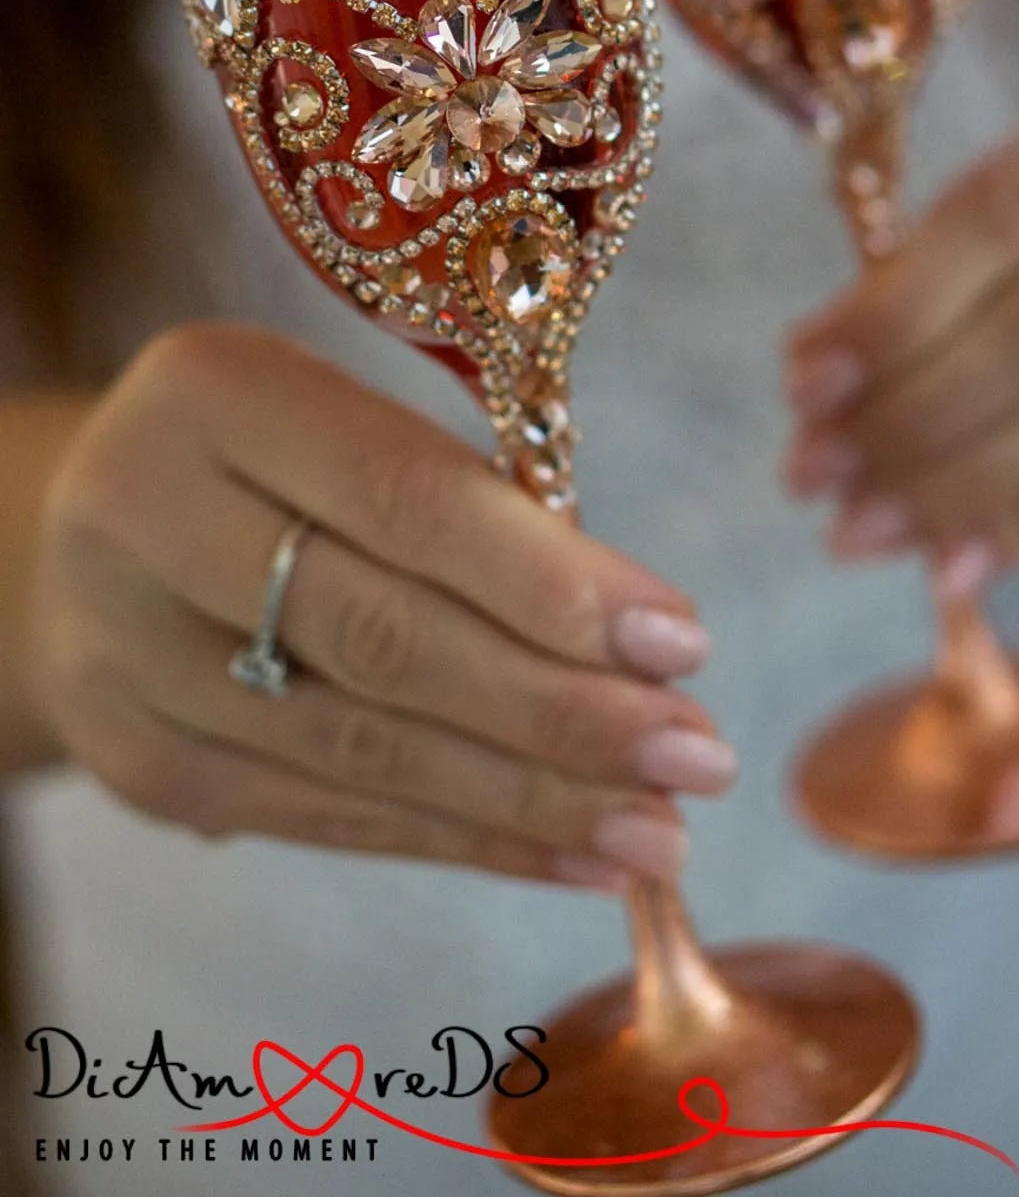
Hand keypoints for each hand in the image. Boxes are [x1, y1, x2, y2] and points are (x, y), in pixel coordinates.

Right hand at [33, 325, 734, 889]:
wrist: (89, 532)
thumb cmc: (274, 460)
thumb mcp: (345, 422)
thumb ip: (467, 504)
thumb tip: (647, 641)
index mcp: (217, 395)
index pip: (406, 501)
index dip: (550, 582)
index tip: (682, 643)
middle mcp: (147, 518)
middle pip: (385, 637)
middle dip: (561, 711)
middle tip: (697, 756)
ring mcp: (129, 654)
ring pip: (362, 747)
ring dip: (530, 799)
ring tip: (659, 831)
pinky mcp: (139, 766)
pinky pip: (328, 816)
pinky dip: (464, 840)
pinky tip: (571, 855)